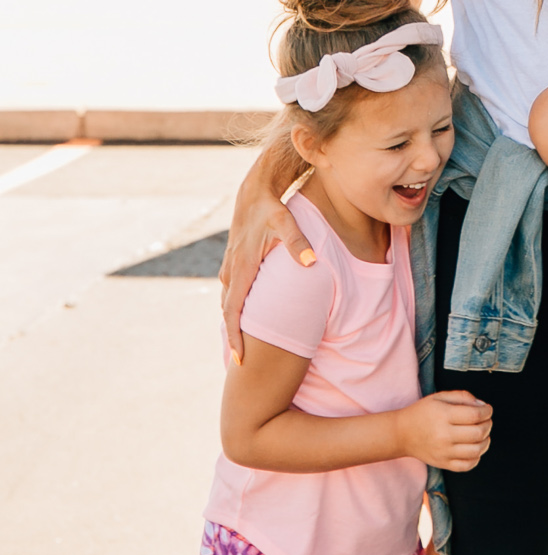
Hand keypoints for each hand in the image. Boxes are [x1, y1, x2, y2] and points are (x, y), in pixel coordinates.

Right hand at [221, 154, 314, 360]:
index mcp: (242, 267)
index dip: (236, 337)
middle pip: (229, 311)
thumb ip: (298, 243)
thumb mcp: (286, 221)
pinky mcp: (235, 262)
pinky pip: (233, 291)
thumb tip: (312, 262)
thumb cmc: (272, 206)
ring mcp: (231, 266)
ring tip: (244, 346)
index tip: (239, 360)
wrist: (254, 189)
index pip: (234, 311)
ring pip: (230, 301)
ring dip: (235, 323)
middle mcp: (232, 270)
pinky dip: (236, 307)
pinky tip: (247, 316)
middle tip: (241, 364)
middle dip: (234, 337)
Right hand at [398, 390, 491, 471]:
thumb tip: (481, 406)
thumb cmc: (421, 413)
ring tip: (482, 434)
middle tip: (486, 420)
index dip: (487, 411)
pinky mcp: (443, 463)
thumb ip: (462, 396)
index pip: (475, 415)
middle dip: (488, 424)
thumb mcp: (439, 397)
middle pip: (478, 433)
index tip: (487, 410)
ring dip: (485, 441)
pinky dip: (476, 457)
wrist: (401, 433)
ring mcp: (444, 452)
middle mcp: (444, 435)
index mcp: (444, 415)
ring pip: (476, 450)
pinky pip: (468, 465)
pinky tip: (474, 448)